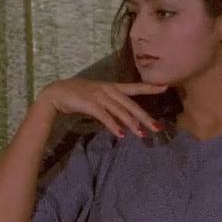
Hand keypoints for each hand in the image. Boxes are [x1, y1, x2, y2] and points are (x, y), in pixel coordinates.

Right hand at [36, 78, 168, 138]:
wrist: (56, 93)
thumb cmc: (77, 96)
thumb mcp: (98, 98)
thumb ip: (111, 107)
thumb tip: (124, 121)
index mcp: (112, 86)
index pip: (134, 87)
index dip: (150, 87)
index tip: (165, 87)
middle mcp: (108, 90)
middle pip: (131, 105)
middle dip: (145, 117)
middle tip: (157, 128)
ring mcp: (99, 96)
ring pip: (121, 111)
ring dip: (132, 124)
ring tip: (142, 135)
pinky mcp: (90, 104)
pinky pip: (105, 116)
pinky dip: (114, 126)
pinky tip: (121, 135)